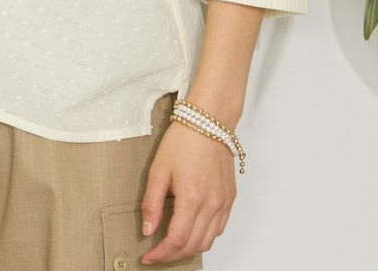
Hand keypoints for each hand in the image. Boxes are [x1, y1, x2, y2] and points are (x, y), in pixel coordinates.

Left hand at [139, 115, 236, 264]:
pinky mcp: (229, 198)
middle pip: (192, 245)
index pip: (176, 240)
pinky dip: (204, 237)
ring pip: (207, 241)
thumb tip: (147, 229)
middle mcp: (211, 204)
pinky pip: (219, 229)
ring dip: (189, 248)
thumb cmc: (184, 138)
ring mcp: (223, 203)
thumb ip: (151, 202)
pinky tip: (192, 231)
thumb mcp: (158, 168)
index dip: (161, 254)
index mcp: (192, 198)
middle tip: (157, 253)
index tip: (148, 257)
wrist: (209, 120)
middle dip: (172, 254)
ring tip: (172, 245)